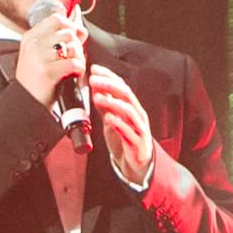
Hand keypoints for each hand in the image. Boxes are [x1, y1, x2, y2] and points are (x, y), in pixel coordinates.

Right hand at [11, 6, 88, 108]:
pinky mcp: (47, 72)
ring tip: (74, 67)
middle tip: (74, 58)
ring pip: (73, 46)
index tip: (71, 41)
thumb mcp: (45, 56)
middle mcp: (33, 44)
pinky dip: (79, 69)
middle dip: (77, 45)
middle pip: (68, 32)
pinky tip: (74, 75)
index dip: (69, 27)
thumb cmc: (37, 80)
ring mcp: (38, 57)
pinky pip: (74, 63)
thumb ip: (62, 40)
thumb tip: (81, 29)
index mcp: (30, 37)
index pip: (56, 19)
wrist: (27, 103)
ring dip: (79, 57)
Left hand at [85, 64, 155, 183]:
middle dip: (109, 85)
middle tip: (93, 80)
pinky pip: (129, 132)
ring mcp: (139, 128)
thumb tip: (96, 88)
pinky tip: (108, 118)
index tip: (94, 68)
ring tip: (97, 98)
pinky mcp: (138, 143)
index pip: (122, 86)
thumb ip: (107, 105)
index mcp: (132, 107)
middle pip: (126, 95)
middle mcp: (138, 114)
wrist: (138, 163)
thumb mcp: (114, 119)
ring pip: (128, 111)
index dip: (109, 76)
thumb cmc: (126, 138)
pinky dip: (119, 124)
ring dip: (112, 103)